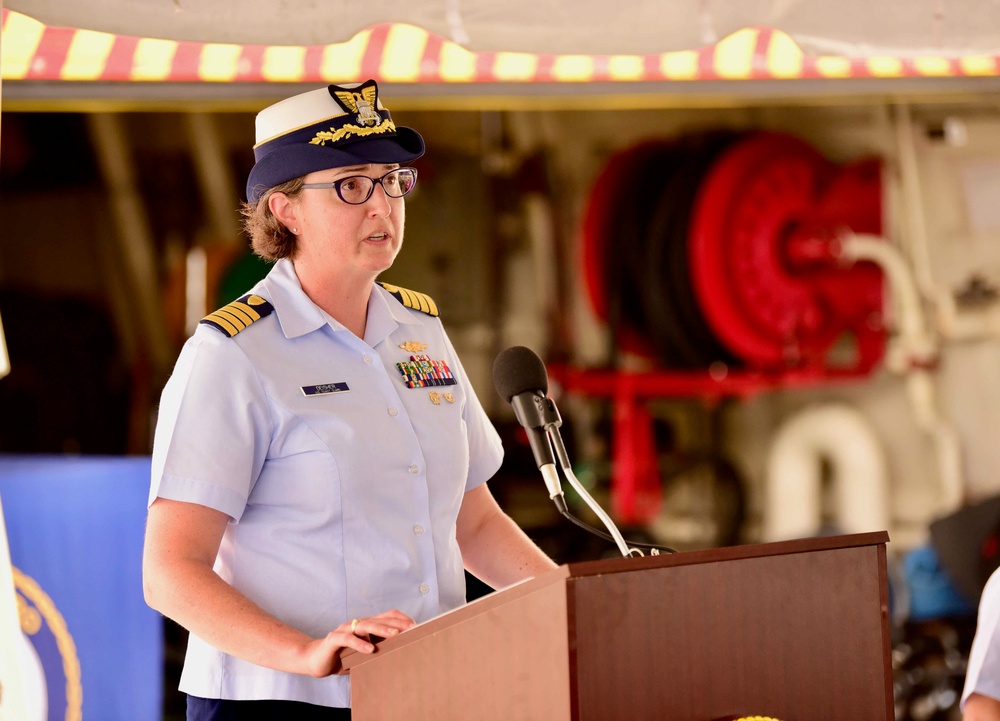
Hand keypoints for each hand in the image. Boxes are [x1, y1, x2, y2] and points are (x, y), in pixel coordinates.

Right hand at [299, 609, 415, 676]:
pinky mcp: (333, 639)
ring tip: (394, 635)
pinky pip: (347, 639)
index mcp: (365, 626)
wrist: (315, 660)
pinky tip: (369, 650)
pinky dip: (359, 643)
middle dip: (396, 624)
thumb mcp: (363, 655)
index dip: (401, 619)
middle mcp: (356, 624)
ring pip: (365, 625)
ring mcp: (344, 630)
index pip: (386, 616)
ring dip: (381, 630)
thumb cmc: (342, 657)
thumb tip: (400, 657)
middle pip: (379, 619)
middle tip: (411, 629)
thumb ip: (377, 652)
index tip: (416, 626)